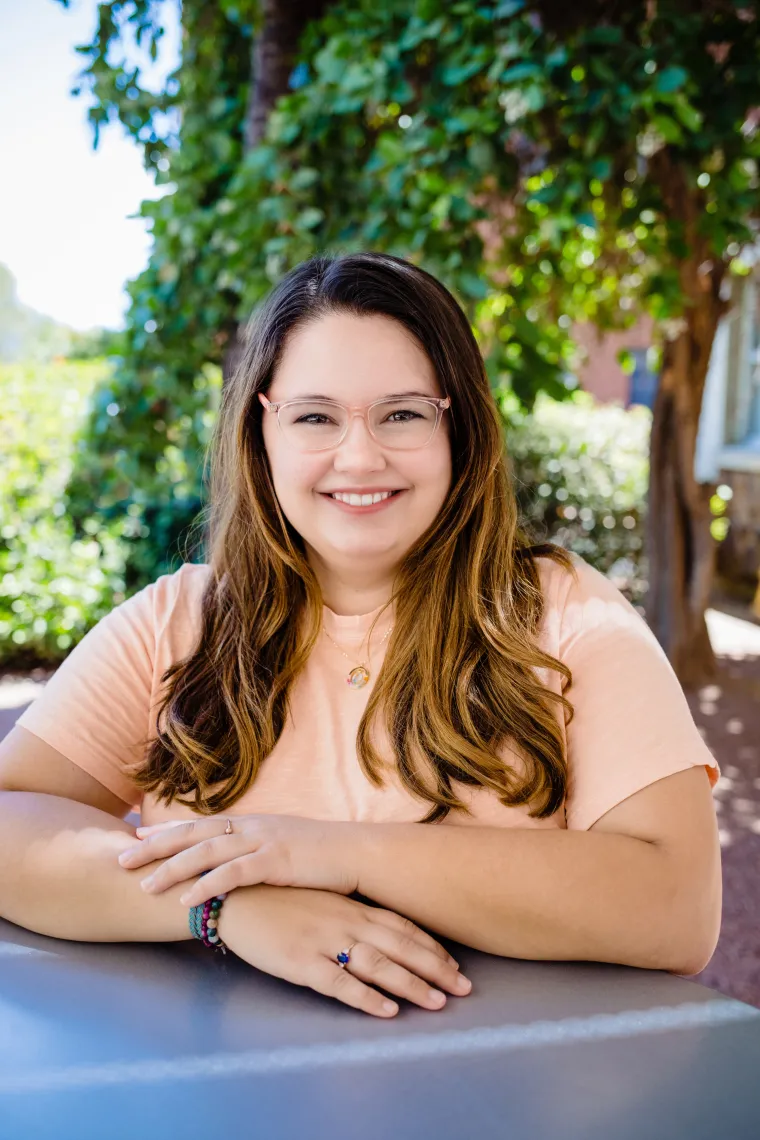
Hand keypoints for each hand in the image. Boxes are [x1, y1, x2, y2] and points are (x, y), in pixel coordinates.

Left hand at [117, 813, 358, 905]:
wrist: (360, 854)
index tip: (137, 835)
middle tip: (121, 858)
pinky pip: (233, 874)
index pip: (201, 824)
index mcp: (253, 823)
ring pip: (206, 853)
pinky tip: (185, 898)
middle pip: (193, 834)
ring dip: (172, 868)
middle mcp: (252, 826)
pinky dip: (206, 885)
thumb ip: (260, 852)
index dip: (168, 830)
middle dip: (155, 847)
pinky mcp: (275, 860)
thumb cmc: (325, 858)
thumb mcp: (286, 847)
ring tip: (144, 885)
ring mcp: (263, 841)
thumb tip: (239, 865)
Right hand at [218, 885, 472, 1017]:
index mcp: (351, 906)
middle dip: (435, 968)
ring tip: (437, 1002)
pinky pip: (339, 983)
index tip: (456, 966)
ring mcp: (324, 941)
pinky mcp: (301, 962)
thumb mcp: (322, 898)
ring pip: (378, 965)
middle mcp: (345, 922)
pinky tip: (387, 1011)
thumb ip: (351, 912)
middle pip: (400, 946)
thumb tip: (382, 930)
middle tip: (464, 988)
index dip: (432, 947)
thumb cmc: (280, 898)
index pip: (402, 927)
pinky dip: (366, 998)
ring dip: (411, 985)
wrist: (236, 896)